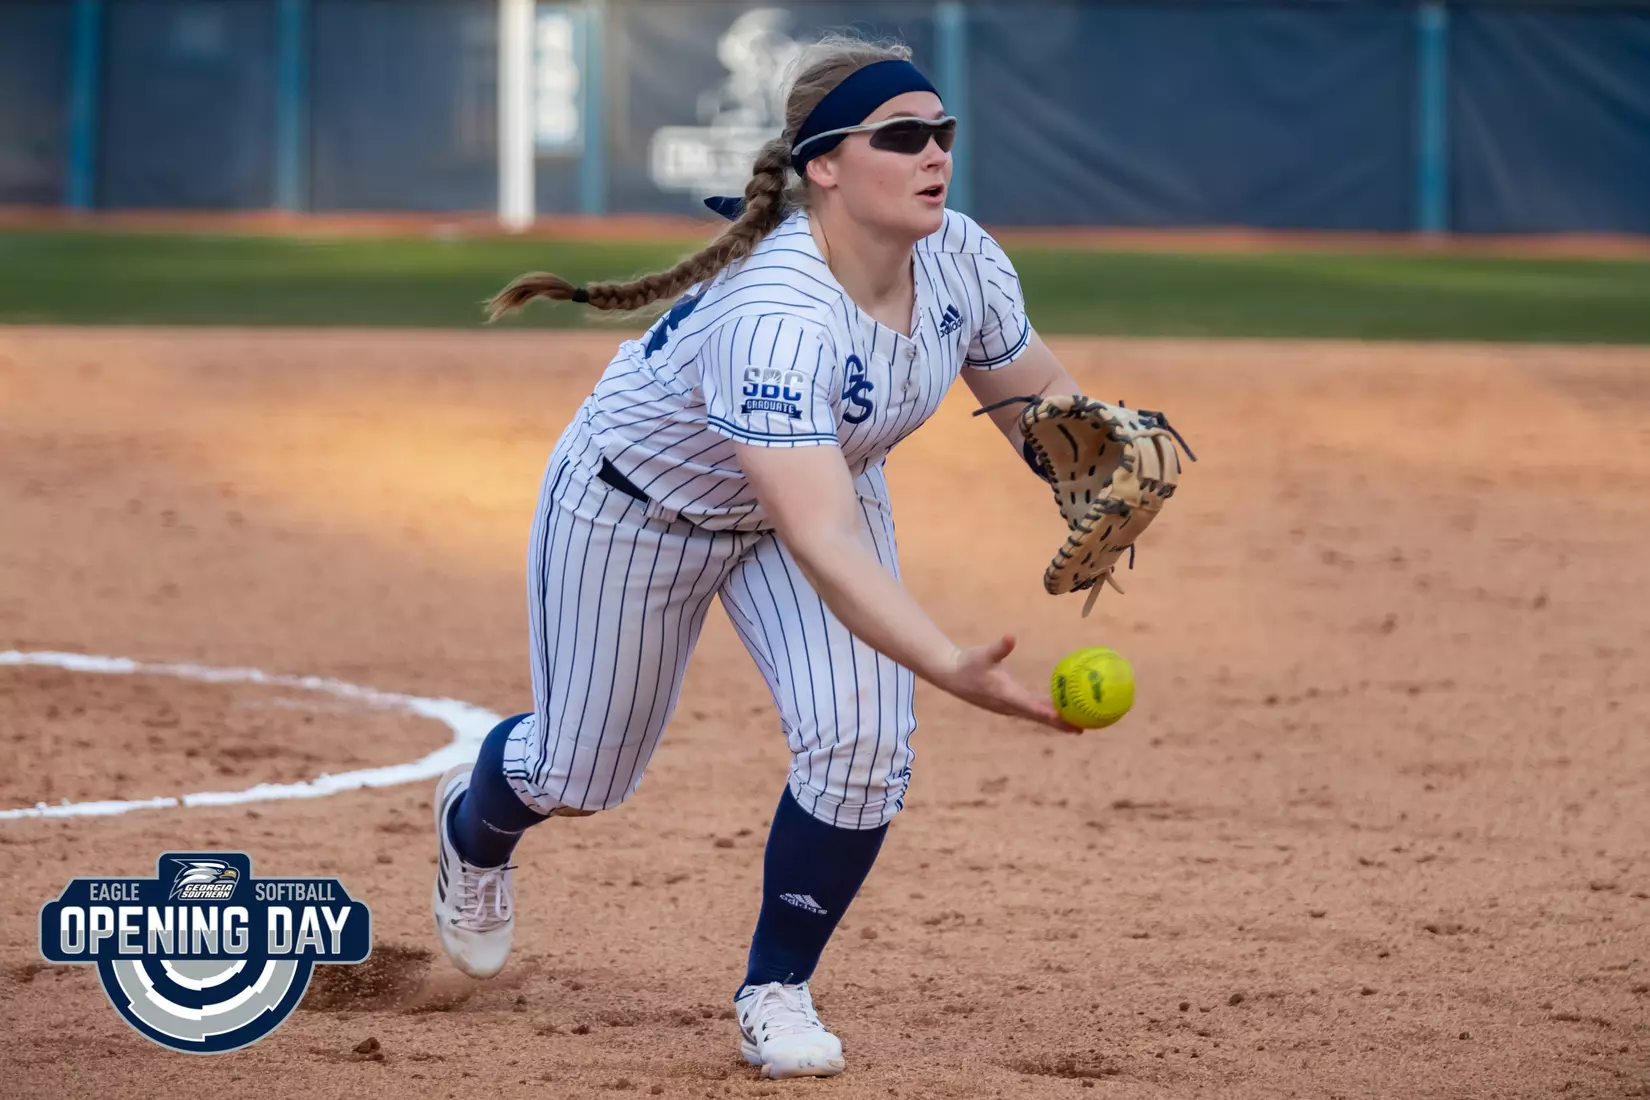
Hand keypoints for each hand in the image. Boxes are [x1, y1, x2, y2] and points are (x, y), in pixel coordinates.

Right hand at [931, 634, 1080, 732]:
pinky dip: (1047, 712)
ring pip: (1036, 715)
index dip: (1050, 714)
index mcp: (1006, 695)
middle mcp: (1010, 705)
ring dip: (1056, 720)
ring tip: (1078, 724)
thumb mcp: (983, 654)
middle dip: (1060, 723)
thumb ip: (999, 647)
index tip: (1067, 719)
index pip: (1032, 707)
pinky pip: (1032, 710)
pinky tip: (1060, 709)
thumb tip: (1011, 637)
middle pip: (1039, 717)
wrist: (951, 675)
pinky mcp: (1009, 703)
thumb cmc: (968, 663)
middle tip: (1082, 728)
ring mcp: (1009, 707)